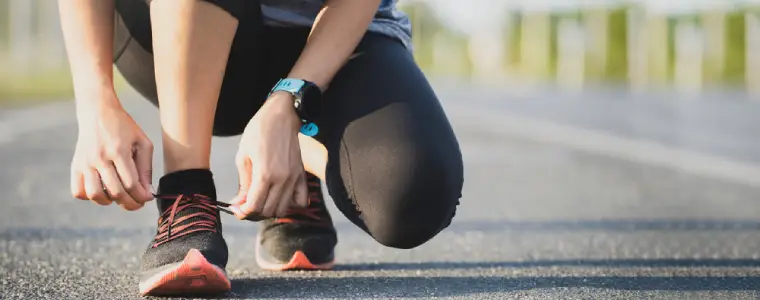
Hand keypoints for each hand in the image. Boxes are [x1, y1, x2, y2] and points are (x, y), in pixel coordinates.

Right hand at [70, 89, 153, 209]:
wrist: (98, 112)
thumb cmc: (125, 128)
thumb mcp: (142, 143)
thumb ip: (146, 168)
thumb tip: (147, 193)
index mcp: (118, 150)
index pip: (130, 183)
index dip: (141, 195)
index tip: (147, 198)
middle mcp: (99, 157)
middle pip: (115, 192)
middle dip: (130, 203)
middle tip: (137, 203)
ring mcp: (84, 162)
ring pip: (95, 195)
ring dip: (110, 202)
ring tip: (119, 196)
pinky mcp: (75, 166)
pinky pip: (78, 191)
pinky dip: (90, 197)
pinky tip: (102, 190)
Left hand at [229, 92, 308, 218]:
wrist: (281, 115)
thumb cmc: (259, 131)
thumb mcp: (243, 155)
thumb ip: (243, 183)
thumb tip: (239, 202)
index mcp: (265, 174)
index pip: (254, 206)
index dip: (243, 212)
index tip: (237, 209)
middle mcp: (282, 179)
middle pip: (268, 211)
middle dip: (254, 212)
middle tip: (246, 205)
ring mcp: (294, 178)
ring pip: (283, 209)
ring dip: (270, 210)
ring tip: (261, 200)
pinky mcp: (302, 175)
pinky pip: (301, 201)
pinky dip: (290, 205)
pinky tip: (280, 197)